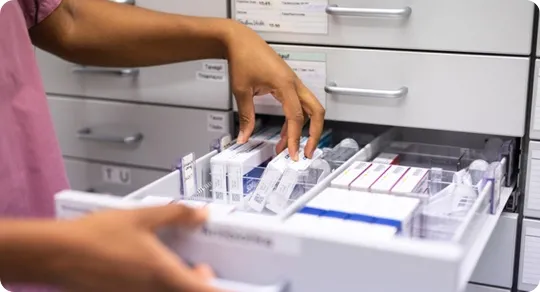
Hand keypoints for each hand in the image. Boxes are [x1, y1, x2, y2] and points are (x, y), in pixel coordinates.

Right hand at [49, 205, 217, 291]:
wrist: (57, 254)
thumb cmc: (95, 236)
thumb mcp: (142, 216)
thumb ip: (177, 214)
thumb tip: (202, 214)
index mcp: (164, 275)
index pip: (204, 291)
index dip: (219, 288)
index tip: (228, 283)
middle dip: (201, 284)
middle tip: (201, 268)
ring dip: (181, 285)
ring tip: (175, 267)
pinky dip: (161, 286)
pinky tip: (150, 269)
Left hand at [224, 21, 325, 159]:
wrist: (240, 40)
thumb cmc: (243, 57)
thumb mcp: (242, 91)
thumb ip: (246, 116)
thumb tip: (244, 136)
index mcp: (285, 84)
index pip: (297, 117)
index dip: (296, 138)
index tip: (292, 153)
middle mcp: (294, 83)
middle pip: (316, 112)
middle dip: (314, 134)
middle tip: (306, 152)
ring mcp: (293, 83)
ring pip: (309, 109)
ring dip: (303, 129)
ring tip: (289, 147)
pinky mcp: (288, 84)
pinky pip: (298, 105)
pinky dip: (294, 120)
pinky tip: (284, 133)